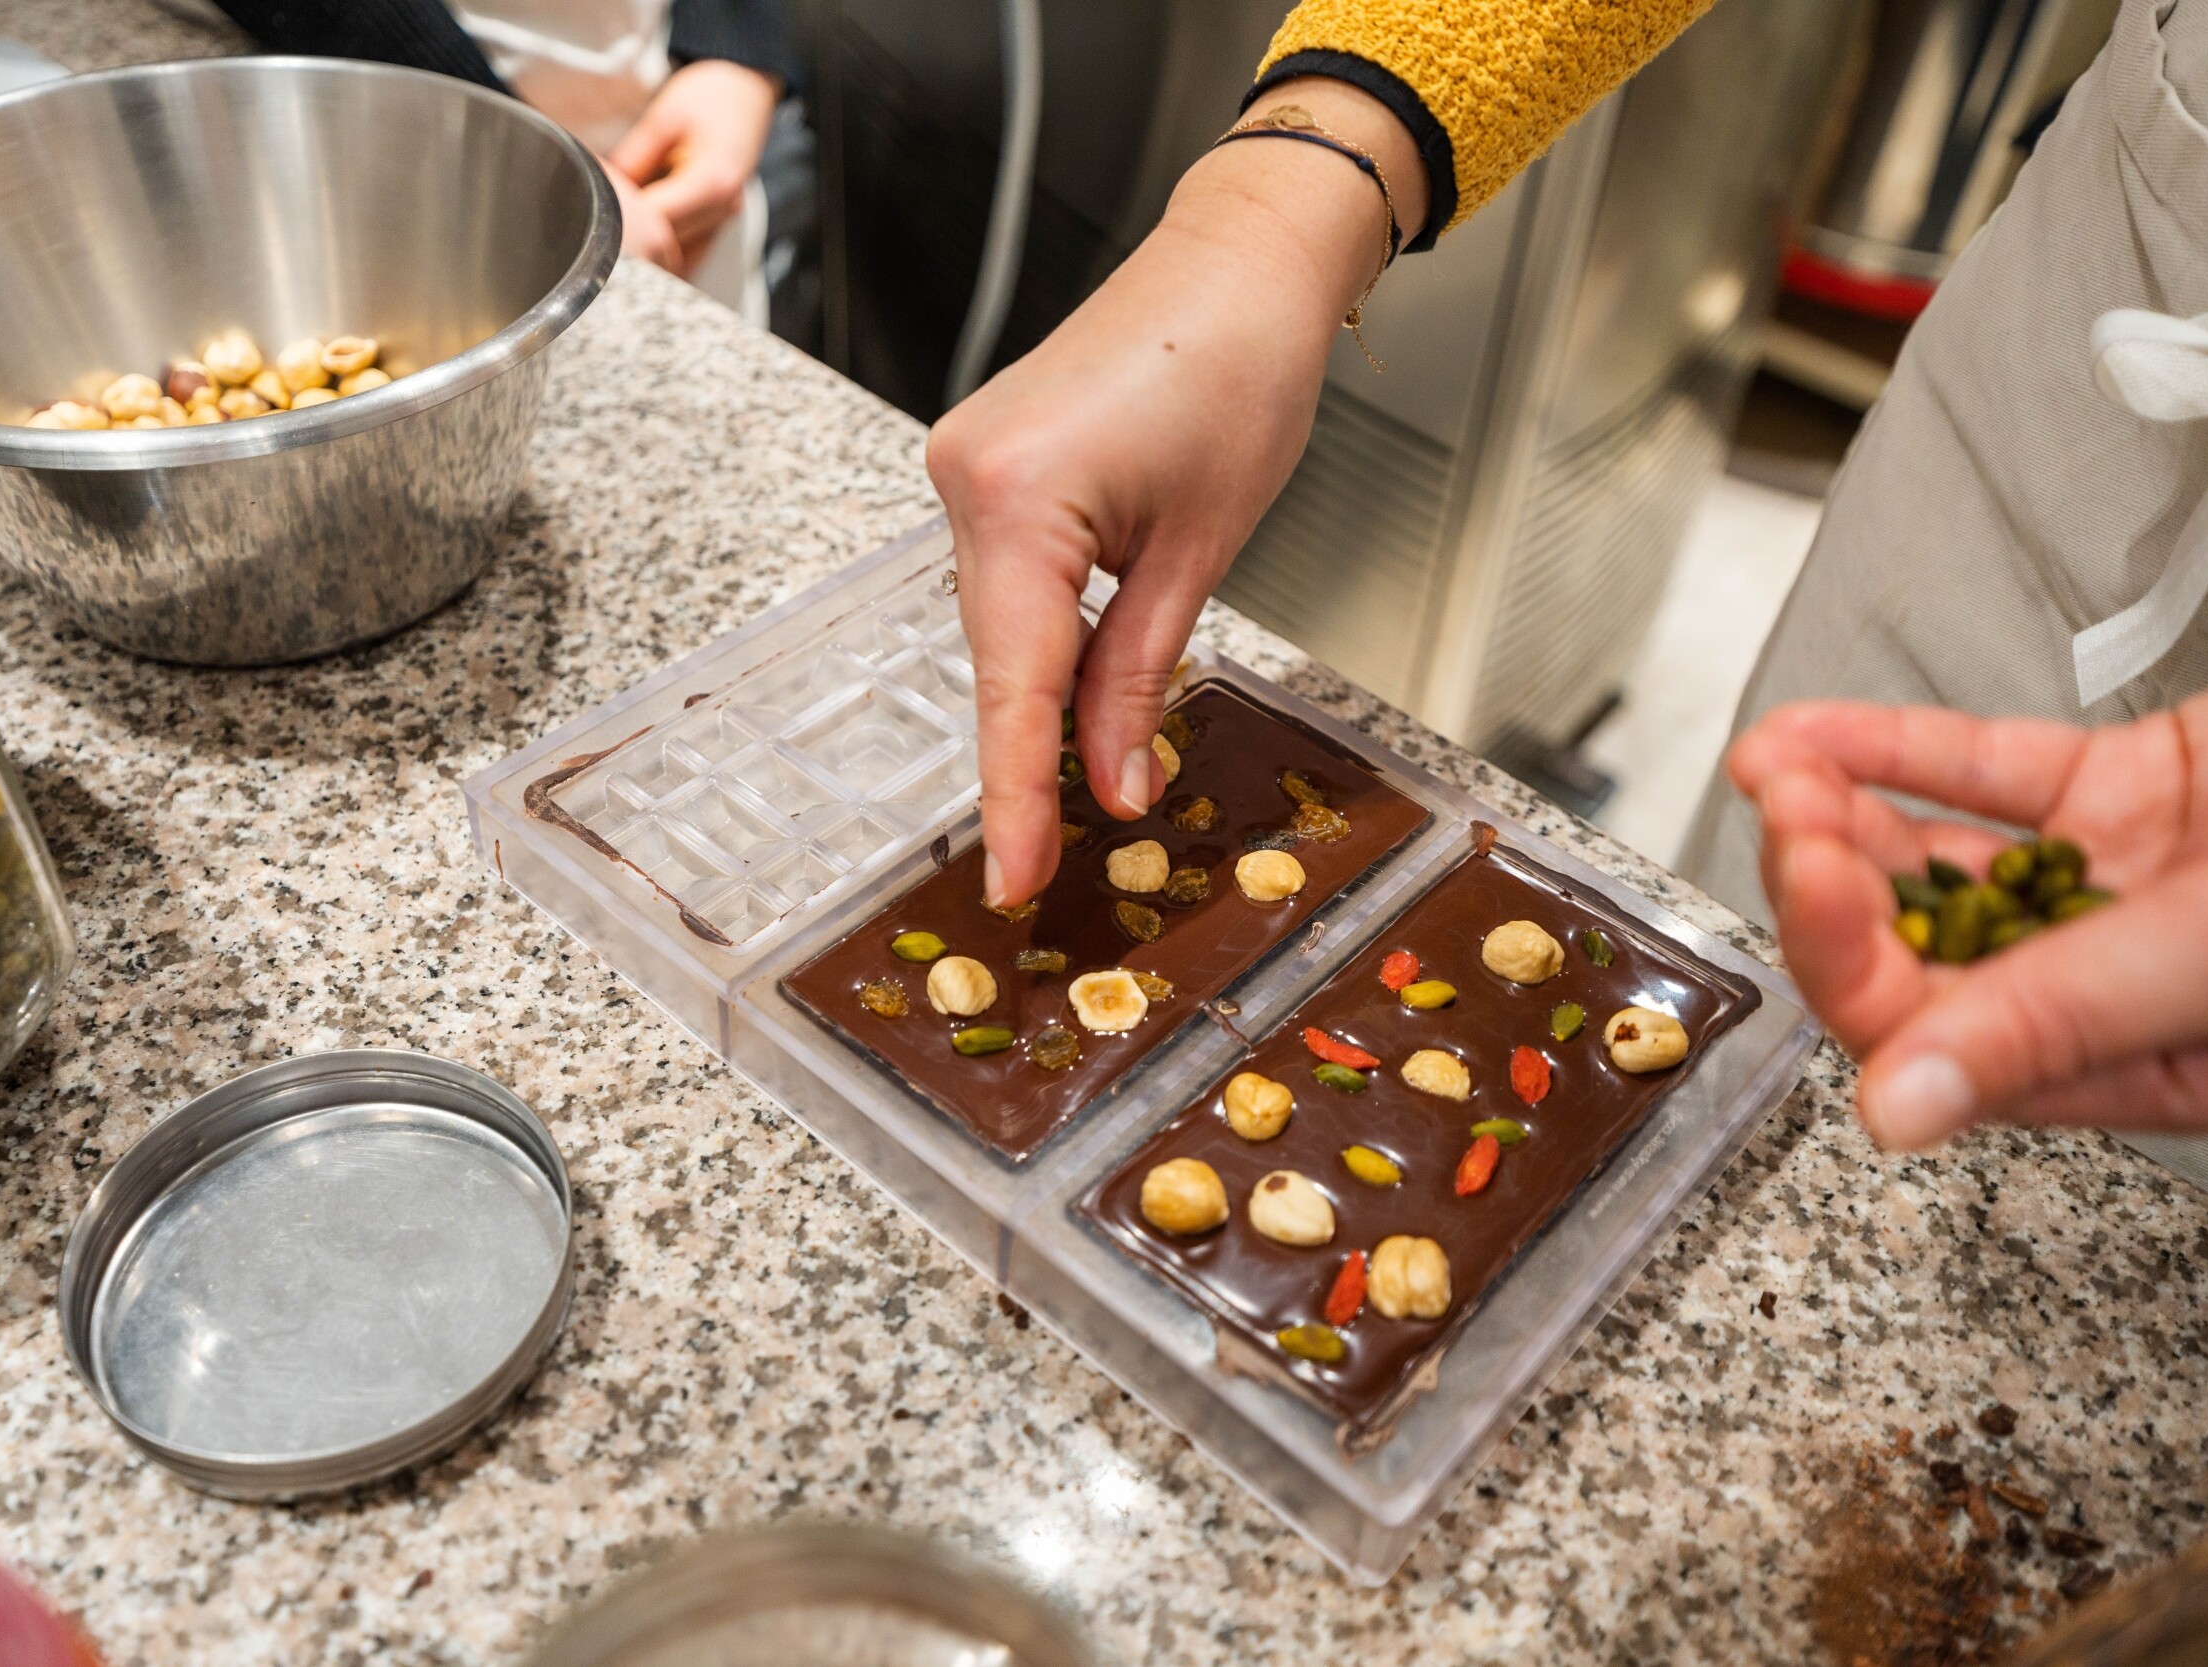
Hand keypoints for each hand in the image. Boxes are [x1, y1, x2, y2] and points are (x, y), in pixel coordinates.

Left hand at [610, 59, 778, 273]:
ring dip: (647, 253)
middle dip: (630, 239)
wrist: (746, 89)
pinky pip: (688, 254)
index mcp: (712, 182)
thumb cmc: (706, 96)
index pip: (656, 222)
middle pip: (667, 247)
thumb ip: (633, 160)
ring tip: (613, 236)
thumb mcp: (662, 118)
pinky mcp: (719, 222)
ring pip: (678, 259)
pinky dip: (663, 253)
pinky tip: (639, 240)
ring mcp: (724, 219)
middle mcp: (724, 209)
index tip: (588, 213)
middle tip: (591, 229)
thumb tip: (602, 193)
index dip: (621, 222)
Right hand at [928, 81, 1425, 908]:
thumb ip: (1140, 677)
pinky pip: (1002, 576)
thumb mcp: (1203, 551)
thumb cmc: (1243, 370)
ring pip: (998, 622)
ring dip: (1038, 693)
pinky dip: (1039, 633)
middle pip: (996, 656)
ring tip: (1078, 775)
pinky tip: (1069, 686)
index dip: (1016, 796)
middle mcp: (966, 476)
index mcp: (1020, 497)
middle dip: (1028, 755)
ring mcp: (964, 463)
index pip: (1014, 685)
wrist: (1242, 258)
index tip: (1012, 880)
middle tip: (1042, 861)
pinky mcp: (984, 460)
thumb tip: (1114, 787)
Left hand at [1727, 651, 2207, 1148]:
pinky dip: (1898, 751)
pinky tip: (1814, 734)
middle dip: (1835, 888)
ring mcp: (2121, 882)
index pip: (1952, 1048)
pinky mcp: (2137, 786)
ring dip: (1846, 816)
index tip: (1813, 885)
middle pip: (1924, 957)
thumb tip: (1900, 1115)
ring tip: (1781, 768)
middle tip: (1788, 814)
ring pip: (1940, 864)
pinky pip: (1990, 777)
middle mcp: (2121, 982)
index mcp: (2152, 1065)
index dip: (1861, 972)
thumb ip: (2067, 1022)